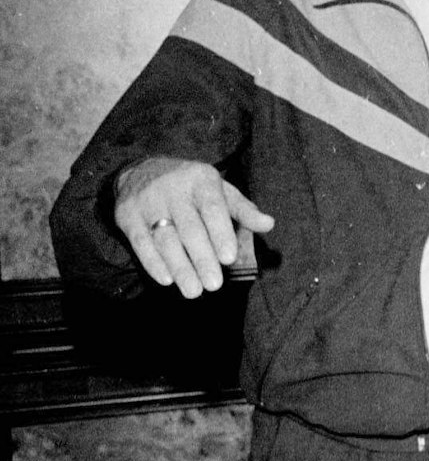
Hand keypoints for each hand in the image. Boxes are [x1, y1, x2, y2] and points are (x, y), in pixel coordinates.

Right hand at [113, 157, 274, 298]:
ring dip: (180, 267)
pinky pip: (140, 242)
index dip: (220, 233)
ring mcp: (147, 202)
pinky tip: (167, 280)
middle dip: (202, 259)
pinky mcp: (127, 215)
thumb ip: (244, 210)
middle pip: (189, 229)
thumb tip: (269, 224)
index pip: (212, 208)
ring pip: (165, 239)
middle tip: (214, 285)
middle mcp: (173, 189)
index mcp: (201, 180)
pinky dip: (153, 262)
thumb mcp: (220, 191)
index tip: (229, 258)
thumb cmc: (193, 188)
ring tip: (194, 291)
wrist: (143, 169)